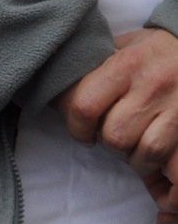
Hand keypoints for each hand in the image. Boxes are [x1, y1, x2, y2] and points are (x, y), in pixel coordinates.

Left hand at [59, 29, 177, 178]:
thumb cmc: (155, 50)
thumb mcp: (122, 46)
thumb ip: (94, 67)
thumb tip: (58, 91)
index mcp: (126, 65)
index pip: (85, 106)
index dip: (76, 126)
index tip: (80, 130)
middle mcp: (152, 87)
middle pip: (115, 136)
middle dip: (107, 143)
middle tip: (110, 138)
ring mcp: (177, 110)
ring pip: (146, 154)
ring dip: (136, 161)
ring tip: (135, 150)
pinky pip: (177, 166)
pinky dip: (167, 177)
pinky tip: (161, 175)